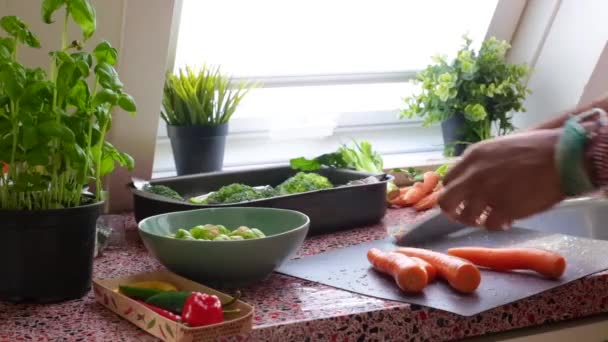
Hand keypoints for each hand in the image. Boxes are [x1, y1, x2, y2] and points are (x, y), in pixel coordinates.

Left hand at [439, 129, 564, 229]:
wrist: (562, 156)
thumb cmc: (537, 147)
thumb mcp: (499, 146)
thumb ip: (481, 162)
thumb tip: (470, 177)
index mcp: (472, 157)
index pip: (448, 180)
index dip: (453, 192)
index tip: (461, 198)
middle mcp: (473, 175)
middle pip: (446, 202)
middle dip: (454, 211)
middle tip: (466, 214)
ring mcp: (486, 193)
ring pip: (466, 217)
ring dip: (477, 220)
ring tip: (490, 217)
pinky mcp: (503, 209)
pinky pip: (489, 225)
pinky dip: (497, 225)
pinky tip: (507, 220)